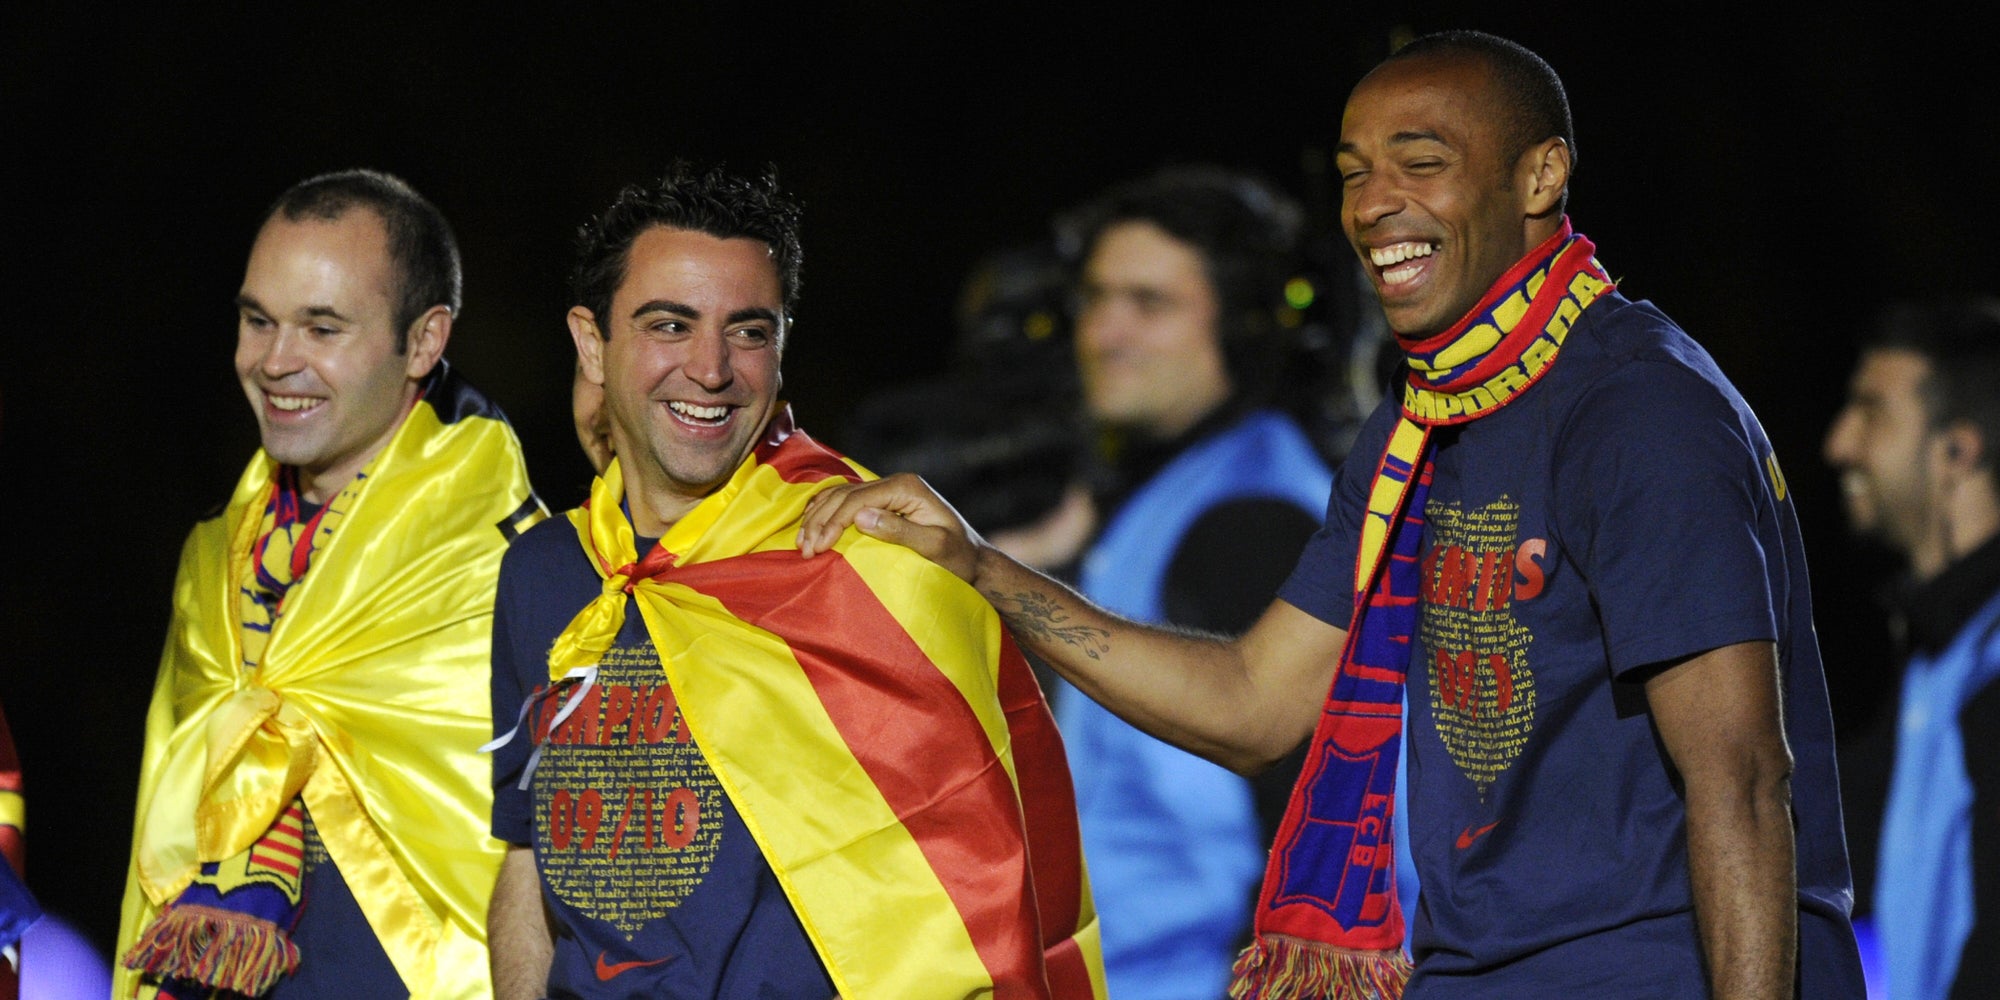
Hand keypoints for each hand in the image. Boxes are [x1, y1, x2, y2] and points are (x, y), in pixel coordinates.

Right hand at [797, 473, 982, 583]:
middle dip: (820, 521)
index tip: (818, 548)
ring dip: (818, 517)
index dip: (833, 522)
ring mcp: (889, 490)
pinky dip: (825, 512)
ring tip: (802, 543)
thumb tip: (860, 517)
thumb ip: (899, 531)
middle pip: (844, 495)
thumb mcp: (934, 547)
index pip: (858, 499)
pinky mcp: (884, 501)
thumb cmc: (958, 558)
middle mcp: (896, 482)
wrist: (972, 559)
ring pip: (841, 495)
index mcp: (906, 487)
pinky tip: (811, 527)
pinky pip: (846, 501)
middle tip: (804, 550)